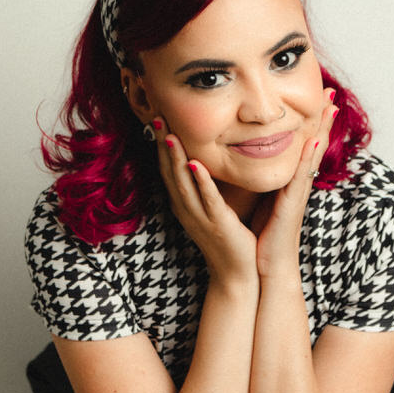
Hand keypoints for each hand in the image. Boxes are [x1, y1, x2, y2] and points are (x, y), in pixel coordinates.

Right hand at [154, 117, 257, 284]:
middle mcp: (186, 209)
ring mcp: (200, 217)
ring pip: (182, 184)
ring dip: (175, 159)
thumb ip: (207, 187)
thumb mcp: (213, 209)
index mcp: (185, 204)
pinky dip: (200, 182)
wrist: (237, 275)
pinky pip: (207, 200)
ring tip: (168, 135)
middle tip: (156, 117)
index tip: (158, 119)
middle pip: (169, 172)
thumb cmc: (229, 239)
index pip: (168, 170)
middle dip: (162, 145)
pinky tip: (195, 165)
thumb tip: (207, 161)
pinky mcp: (218, 224)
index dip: (161, 145)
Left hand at [252, 89, 337, 278]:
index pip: (302, 144)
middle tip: (331, 92)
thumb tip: (253, 160)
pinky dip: (307, 158)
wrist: (268, 265)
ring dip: (322, 129)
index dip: (311, 121)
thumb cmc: (264, 235)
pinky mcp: (292, 204)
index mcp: (290, 180)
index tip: (318, 97)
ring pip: (312, 154)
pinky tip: (312, 140)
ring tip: (329, 106)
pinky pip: (301, 176)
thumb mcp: (263, 199)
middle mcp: (298, 183)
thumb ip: (263, 180)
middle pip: (314, 143)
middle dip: (322, 118)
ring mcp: (298, 192)